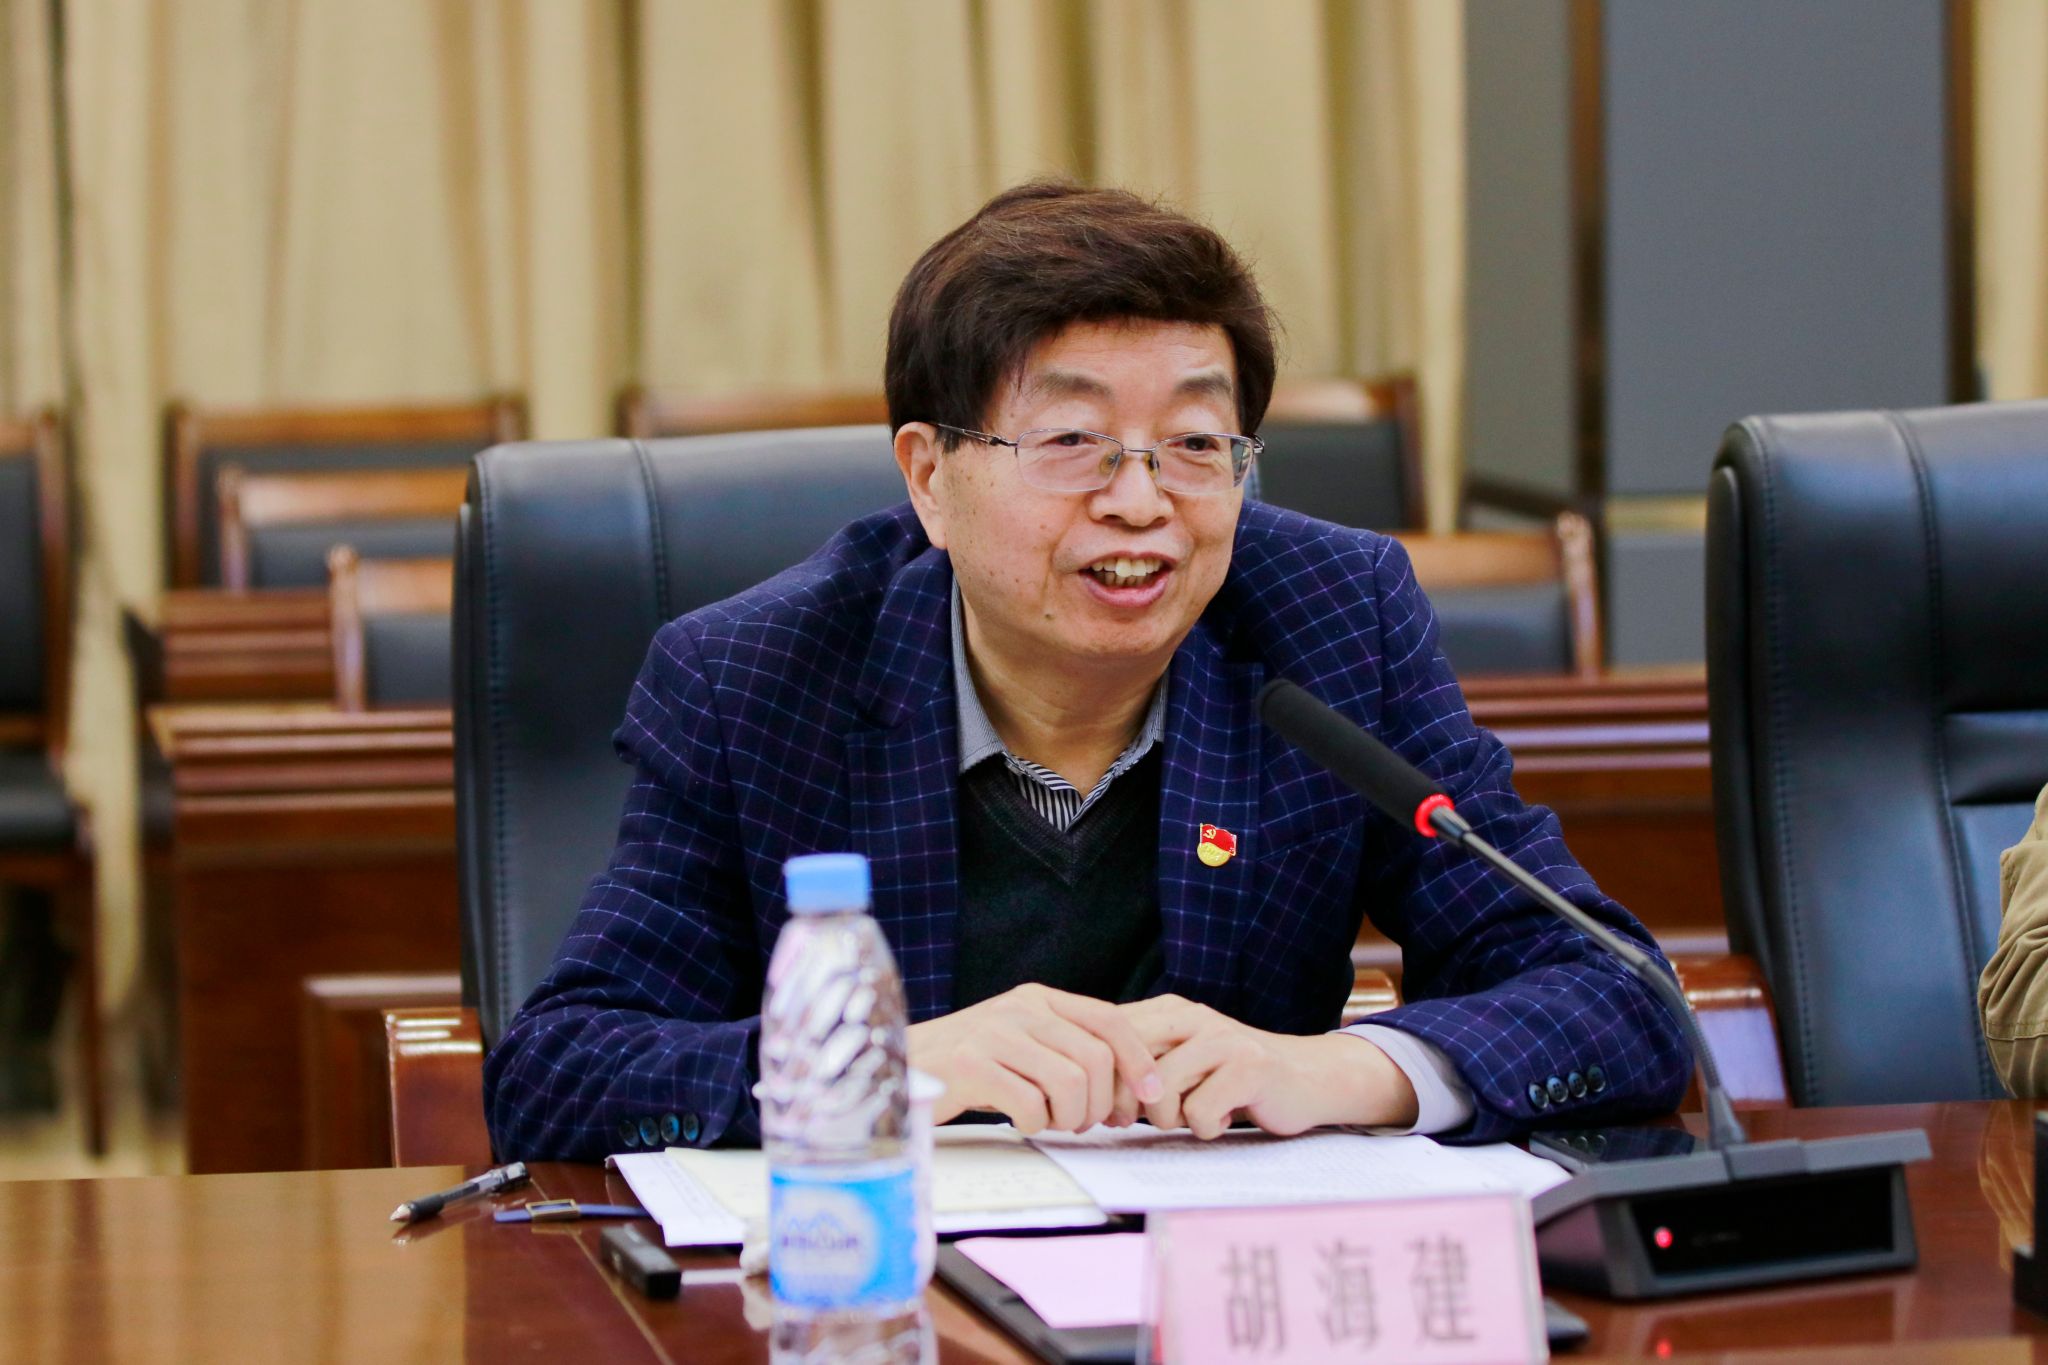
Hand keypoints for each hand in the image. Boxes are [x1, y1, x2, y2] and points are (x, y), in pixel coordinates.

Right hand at [906, 983, 1166, 1133]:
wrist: (896, 1069)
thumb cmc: (967, 1069)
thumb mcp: (1020, 1044)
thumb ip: (1064, 1049)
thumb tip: (1132, 1083)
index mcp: (1037, 999)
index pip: (1109, 1020)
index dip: (1138, 1060)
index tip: (1152, 1096)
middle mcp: (1018, 1008)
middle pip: (1096, 1059)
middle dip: (1101, 1103)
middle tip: (1083, 1123)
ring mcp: (992, 1032)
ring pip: (1070, 1082)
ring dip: (1070, 1117)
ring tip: (1052, 1122)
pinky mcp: (969, 1064)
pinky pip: (1032, 1104)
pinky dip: (1035, 1125)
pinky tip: (1019, 1122)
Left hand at [1119, 994, 1419, 1138]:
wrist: (1307, 1077)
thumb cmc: (1232, 1078)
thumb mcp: (1180, 1060)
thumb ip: (1138, 1064)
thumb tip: (1084, 1092)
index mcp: (1168, 1010)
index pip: (1109, 1039)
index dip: (1101, 1082)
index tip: (1111, 1110)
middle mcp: (1193, 1016)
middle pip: (1127, 1063)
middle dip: (1125, 1104)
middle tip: (1142, 1121)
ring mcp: (1223, 1039)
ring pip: (1160, 1091)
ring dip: (1169, 1120)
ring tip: (1191, 1116)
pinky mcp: (1250, 1067)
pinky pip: (1200, 1112)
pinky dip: (1207, 1129)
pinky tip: (1225, 1118)